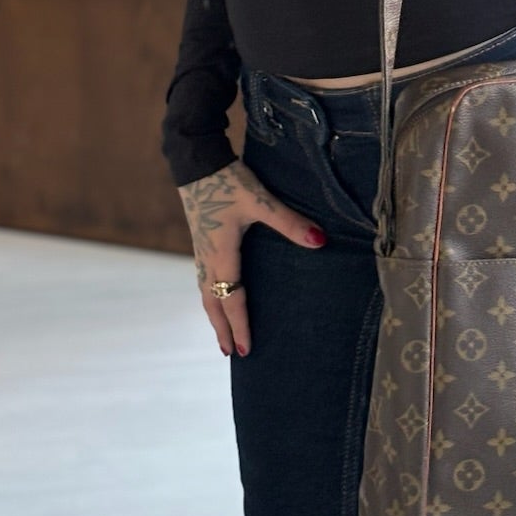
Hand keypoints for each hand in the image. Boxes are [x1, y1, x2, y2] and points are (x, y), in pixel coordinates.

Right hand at [178, 157, 327, 356]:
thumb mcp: (261, 201)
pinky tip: (215, 294)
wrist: (196, 162)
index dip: (240, 325)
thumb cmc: (228, 182)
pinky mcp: (200, 240)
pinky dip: (209, 295)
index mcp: (222, 255)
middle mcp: (207, 258)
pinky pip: (202, 279)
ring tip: (221, 333)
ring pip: (204, 291)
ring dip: (214, 314)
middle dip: (222, 328)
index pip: (232, 298)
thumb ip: (289, 222)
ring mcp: (200, 250)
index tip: (245, 350)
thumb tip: (320, 241)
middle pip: (212, 302)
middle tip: (230, 353)